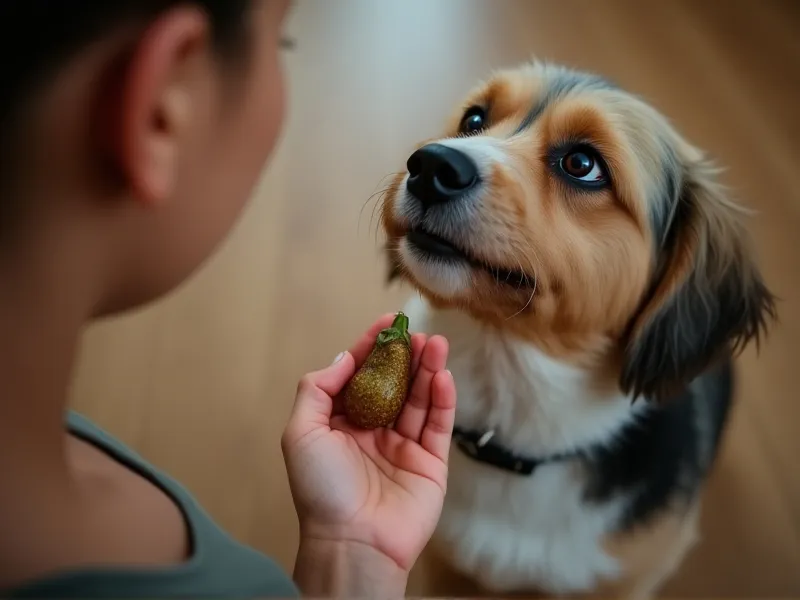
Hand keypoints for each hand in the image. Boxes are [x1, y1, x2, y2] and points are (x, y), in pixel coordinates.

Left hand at [281, 314, 455, 579]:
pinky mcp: (430, 462)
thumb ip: (318, 389)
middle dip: (406, 355)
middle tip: (418, 332)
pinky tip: (442, 375)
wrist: (353, 541)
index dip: (373, 348)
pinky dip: (442, 398)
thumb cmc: (321, 489)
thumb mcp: (301, 432)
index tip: (388, 324)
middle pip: (395, 383)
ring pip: (419, 399)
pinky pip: (438, 424)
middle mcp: (373, 431)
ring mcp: (403, 446)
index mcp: (341, 423)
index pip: (361, 376)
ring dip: (428, 370)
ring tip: (435, 344)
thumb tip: (345, 357)